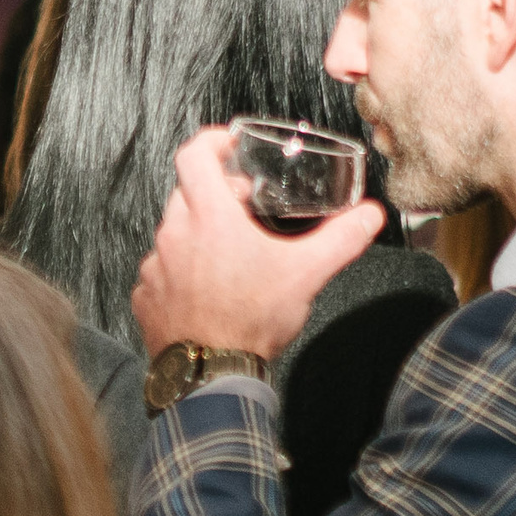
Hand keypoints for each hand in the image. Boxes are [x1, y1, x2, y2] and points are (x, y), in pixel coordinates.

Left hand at [132, 127, 384, 362]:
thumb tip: (369, 216)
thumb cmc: (251, 320)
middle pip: (187, 193)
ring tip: (231, 253)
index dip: (210, 141)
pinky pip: (161, 269)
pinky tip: (209, 288)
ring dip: (198, 234)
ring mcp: (154, 266)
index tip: (228, 145)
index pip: (193, 154)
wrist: (210, 374)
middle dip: (215, 192)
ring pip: (174, 233)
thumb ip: (341, 239)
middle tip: (244, 206)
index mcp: (208, 217)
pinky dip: (182, 269)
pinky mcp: (146, 295)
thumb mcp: (306, 274)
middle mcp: (173, 235)